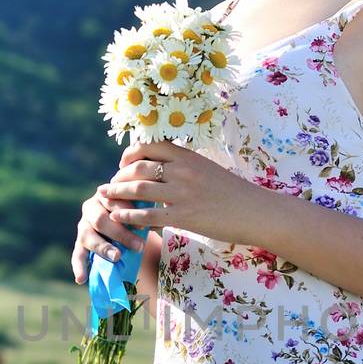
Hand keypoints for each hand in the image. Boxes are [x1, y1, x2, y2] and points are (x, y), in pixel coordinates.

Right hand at [71, 177, 147, 283]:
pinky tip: (81, 279)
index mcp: (107, 195)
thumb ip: (145, 210)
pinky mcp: (80, 242)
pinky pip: (77, 254)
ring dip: (104, 248)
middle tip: (139, 246)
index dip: (127, 212)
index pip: (114, 201)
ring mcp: (83, 225)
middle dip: (120, 234)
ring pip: (88, 236)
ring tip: (117, 258)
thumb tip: (158, 220)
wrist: (124, 222)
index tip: (144, 226)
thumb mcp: (141, 208)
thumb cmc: (137, 212)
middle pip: (101, 219)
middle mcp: (91, 207)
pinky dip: (79, 267)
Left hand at [100, 140, 259, 244]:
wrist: (256, 212)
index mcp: (188, 156)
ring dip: (117, 193)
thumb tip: (164, 168)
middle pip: (139, 167)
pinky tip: (118, 217)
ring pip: (139, 189)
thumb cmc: (234, 194)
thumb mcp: (208, 170)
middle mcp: (183, 171)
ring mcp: (183, 194)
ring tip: (105, 196)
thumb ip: (185, 167)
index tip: (122, 162)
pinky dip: (129, 215)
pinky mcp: (184, 217)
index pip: (150, 146)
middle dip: (119, 175)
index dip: (130, 153)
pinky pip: (148, 215)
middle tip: (110, 183)